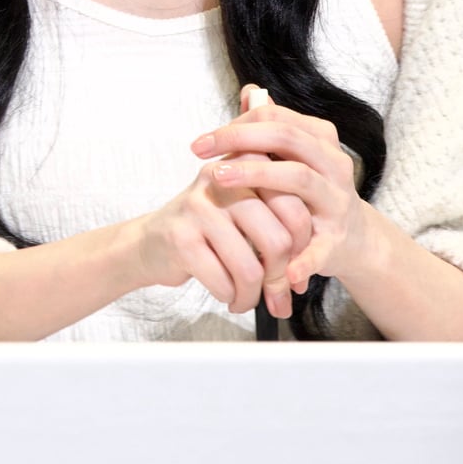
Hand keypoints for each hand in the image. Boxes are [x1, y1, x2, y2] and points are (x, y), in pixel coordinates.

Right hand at [133, 85, 316, 317]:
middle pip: (277, 240)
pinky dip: (229, 296)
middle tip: (276, 293)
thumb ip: (281, 217)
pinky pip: (222, 280)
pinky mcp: (181, 237)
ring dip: (252, 295)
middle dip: (280, 278)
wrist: (151, 242)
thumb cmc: (208, 229)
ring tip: (247, 298)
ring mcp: (200, 207)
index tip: (297, 267)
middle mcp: (224, 179)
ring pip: (250, 267)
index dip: (303, 247)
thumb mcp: (246, 212)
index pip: (295, 208)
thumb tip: (311, 261)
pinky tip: (226, 293)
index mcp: (247, 164)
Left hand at [190, 91, 368, 291]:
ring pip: (300, 179)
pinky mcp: (337, 242)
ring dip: (258, 176)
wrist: (354, 240)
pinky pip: (319, 249)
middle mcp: (334, 165)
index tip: (204, 139)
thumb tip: (250, 91)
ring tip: (219, 179)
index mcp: (322, 141)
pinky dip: (302, 259)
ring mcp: (337, 202)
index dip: (238, 123)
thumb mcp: (295, 158)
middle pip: (287, 139)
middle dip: (240, 140)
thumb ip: (272, 127)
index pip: (277, 118)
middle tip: (199, 150)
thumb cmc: (312, 192)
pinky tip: (281, 269)